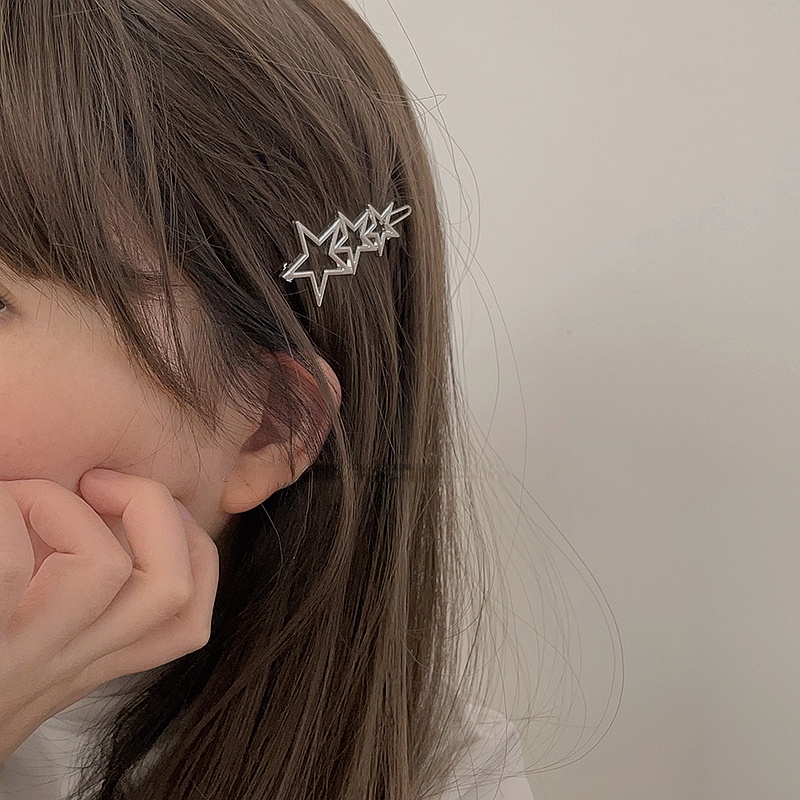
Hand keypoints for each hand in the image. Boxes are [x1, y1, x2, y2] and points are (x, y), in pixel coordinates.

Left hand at [0, 470, 218, 760]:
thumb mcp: (26, 655)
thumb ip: (73, 608)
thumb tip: (108, 521)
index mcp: (85, 660)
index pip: (186, 621)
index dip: (197, 554)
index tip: (154, 513)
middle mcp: (65, 663)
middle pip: (169, 588)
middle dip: (153, 508)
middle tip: (97, 483)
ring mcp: (23, 655)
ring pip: (103, 569)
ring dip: (60, 506)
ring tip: (19, 498)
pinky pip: (10, 561)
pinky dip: (2, 511)